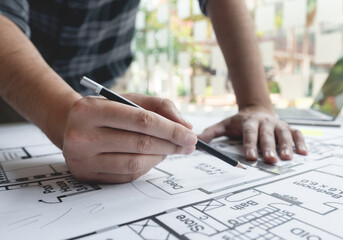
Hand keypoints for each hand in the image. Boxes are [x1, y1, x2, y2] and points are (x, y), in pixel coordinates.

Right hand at [62, 94, 196, 182]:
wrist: (70, 126)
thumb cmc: (107, 110)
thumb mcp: (129, 98)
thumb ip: (160, 106)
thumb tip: (185, 127)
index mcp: (91, 109)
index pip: (141, 120)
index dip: (170, 129)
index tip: (190, 135)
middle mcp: (81, 135)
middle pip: (140, 143)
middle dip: (171, 144)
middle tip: (189, 144)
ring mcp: (82, 159)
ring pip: (135, 163)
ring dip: (160, 157)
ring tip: (171, 149)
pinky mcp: (87, 176)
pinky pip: (127, 175)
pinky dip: (147, 166)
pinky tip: (153, 157)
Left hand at [198, 105, 306, 162]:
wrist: (256, 110)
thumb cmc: (240, 122)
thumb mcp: (225, 125)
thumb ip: (212, 132)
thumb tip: (197, 141)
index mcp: (249, 122)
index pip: (249, 133)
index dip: (250, 144)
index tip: (250, 157)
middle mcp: (265, 122)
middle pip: (267, 135)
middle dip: (269, 147)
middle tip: (270, 160)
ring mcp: (278, 124)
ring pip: (284, 134)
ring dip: (286, 146)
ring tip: (288, 158)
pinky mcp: (288, 128)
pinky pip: (297, 133)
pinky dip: (301, 142)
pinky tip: (304, 153)